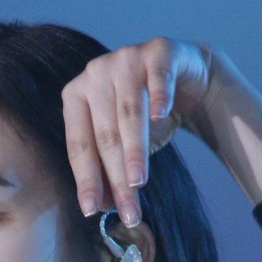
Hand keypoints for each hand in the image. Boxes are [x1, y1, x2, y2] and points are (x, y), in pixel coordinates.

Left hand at [60, 36, 215, 226]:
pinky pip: (158, 77)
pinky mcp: (158, 51)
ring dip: (135, 150)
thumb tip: (102, 208)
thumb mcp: (126, 146)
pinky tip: (161, 115)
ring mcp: (126, 58)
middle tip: (129, 210)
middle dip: (117, 176)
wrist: (185, 78)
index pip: (79, 144)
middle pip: (106, 134)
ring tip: (139, 181)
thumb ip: (111, 171)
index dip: (86, 179)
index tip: (92, 210)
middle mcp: (95, 73)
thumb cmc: (147, 116)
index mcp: (77, 96)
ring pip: (129, 112)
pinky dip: (159, 97)